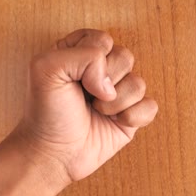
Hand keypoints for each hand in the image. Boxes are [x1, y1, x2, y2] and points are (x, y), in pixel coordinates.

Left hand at [18, 29, 157, 181]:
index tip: (74, 78)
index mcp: (81, 52)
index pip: (103, 40)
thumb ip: (82, 55)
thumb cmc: (46, 113)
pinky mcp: (132, 115)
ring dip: (116, 103)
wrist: (54, 154)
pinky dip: (133, 117)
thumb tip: (111, 83)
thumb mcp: (45, 69)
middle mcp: (102, 70)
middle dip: (105, 81)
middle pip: (126, 57)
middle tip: (87, 97)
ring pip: (139, 83)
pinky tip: (116, 123)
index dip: (93, 59)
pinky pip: (150, 106)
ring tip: (97, 112)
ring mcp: (119, 93)